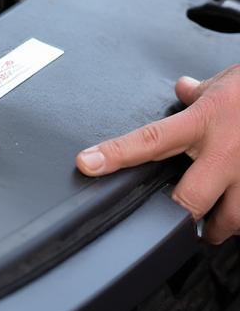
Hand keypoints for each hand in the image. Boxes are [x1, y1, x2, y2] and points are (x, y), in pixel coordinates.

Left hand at [76, 66, 239, 242]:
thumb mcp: (228, 83)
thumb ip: (201, 92)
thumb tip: (182, 88)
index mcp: (205, 123)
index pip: (149, 139)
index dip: (115, 153)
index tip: (87, 164)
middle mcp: (227, 152)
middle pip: (189, 200)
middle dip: (182, 217)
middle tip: (178, 220)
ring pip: (231, 219)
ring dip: (219, 226)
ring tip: (213, 227)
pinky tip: (239, 211)